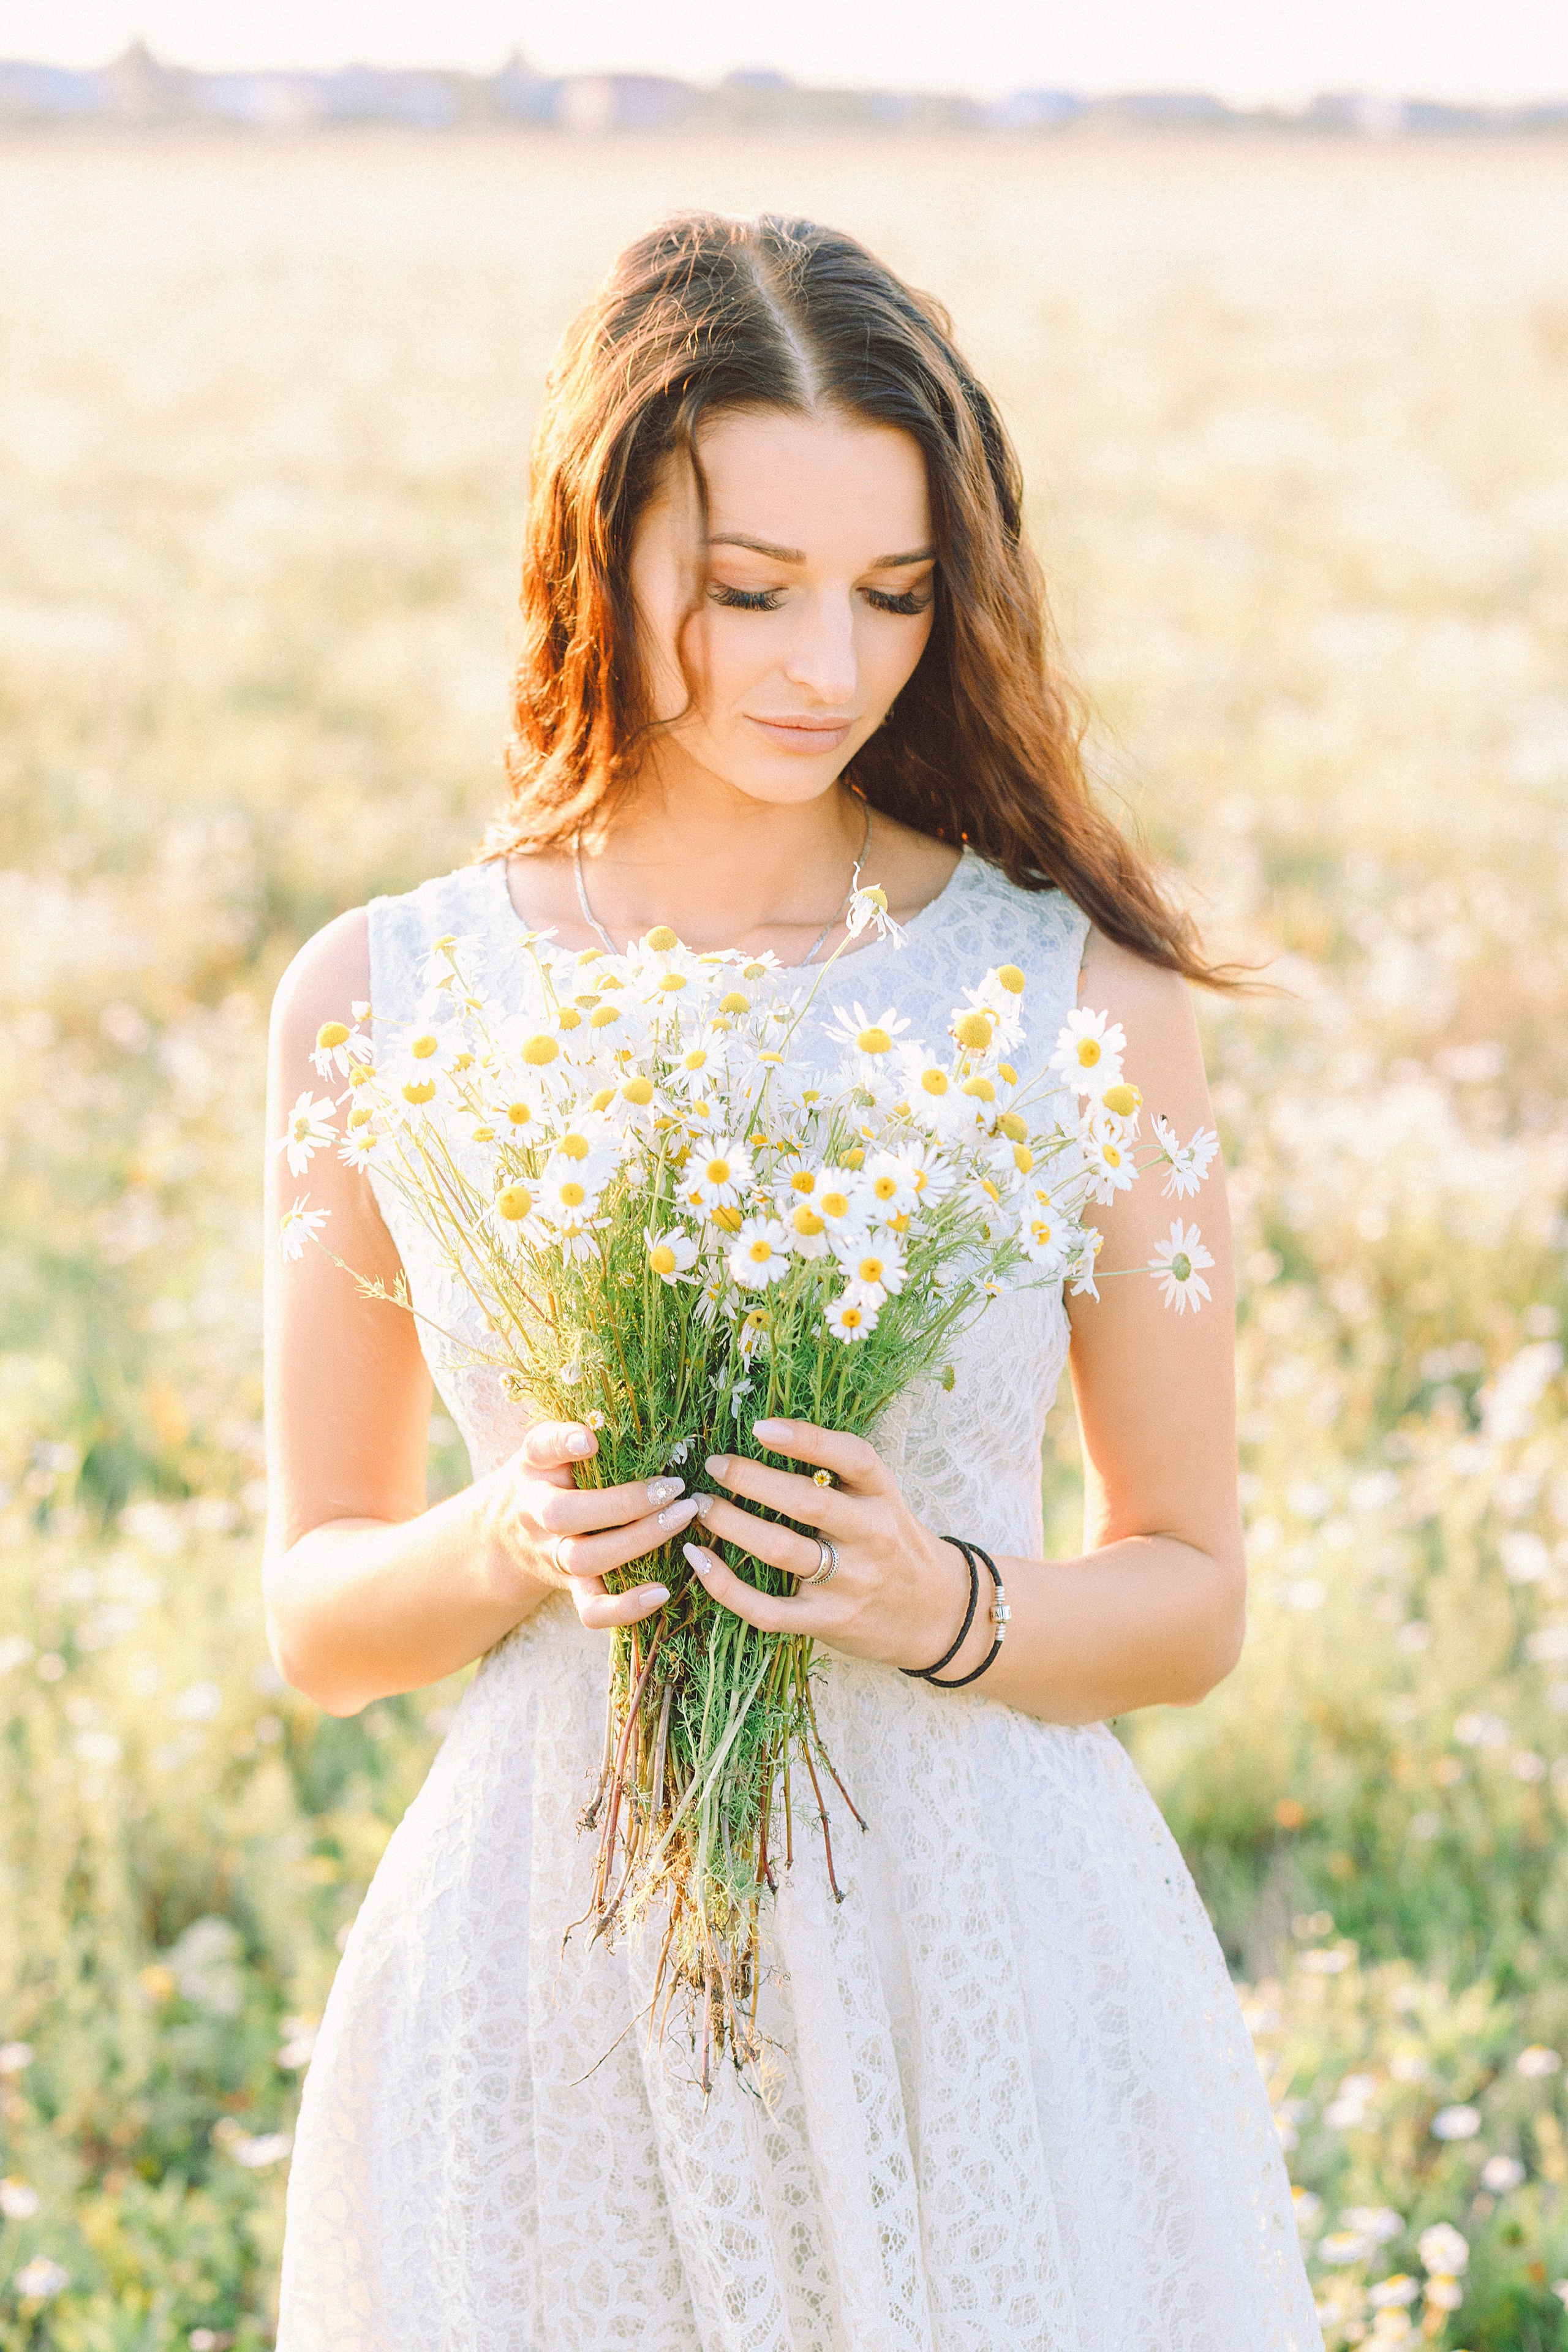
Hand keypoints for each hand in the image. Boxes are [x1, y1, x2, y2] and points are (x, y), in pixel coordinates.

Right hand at [485, 1420, 701, 1631]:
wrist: (508, 1537)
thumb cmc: (547, 1480)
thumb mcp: (547, 1451)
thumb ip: (569, 1436)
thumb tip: (596, 1432)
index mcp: (533, 1470)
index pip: (541, 1449)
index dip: (564, 1444)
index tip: (590, 1440)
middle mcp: (537, 1515)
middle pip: (566, 1514)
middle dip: (623, 1503)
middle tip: (674, 1486)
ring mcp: (554, 1556)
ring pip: (585, 1560)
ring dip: (638, 1542)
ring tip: (682, 1518)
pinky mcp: (572, 1588)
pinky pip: (592, 1610)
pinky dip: (625, 1608)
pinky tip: (663, 1592)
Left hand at [680, 1417, 971, 1670]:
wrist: (938, 1615)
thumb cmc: (894, 1543)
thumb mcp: (883, 1499)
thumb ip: (841, 1474)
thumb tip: (766, 1434)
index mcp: (883, 1497)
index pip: (852, 1457)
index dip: (805, 1439)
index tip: (760, 1427)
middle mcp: (871, 1536)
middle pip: (807, 1502)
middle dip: (751, 1479)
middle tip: (715, 1465)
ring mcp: (850, 1583)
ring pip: (782, 1550)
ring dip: (731, 1524)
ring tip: (701, 1507)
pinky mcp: (828, 1622)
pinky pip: (768, 1609)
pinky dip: (727, 1587)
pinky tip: (700, 1561)